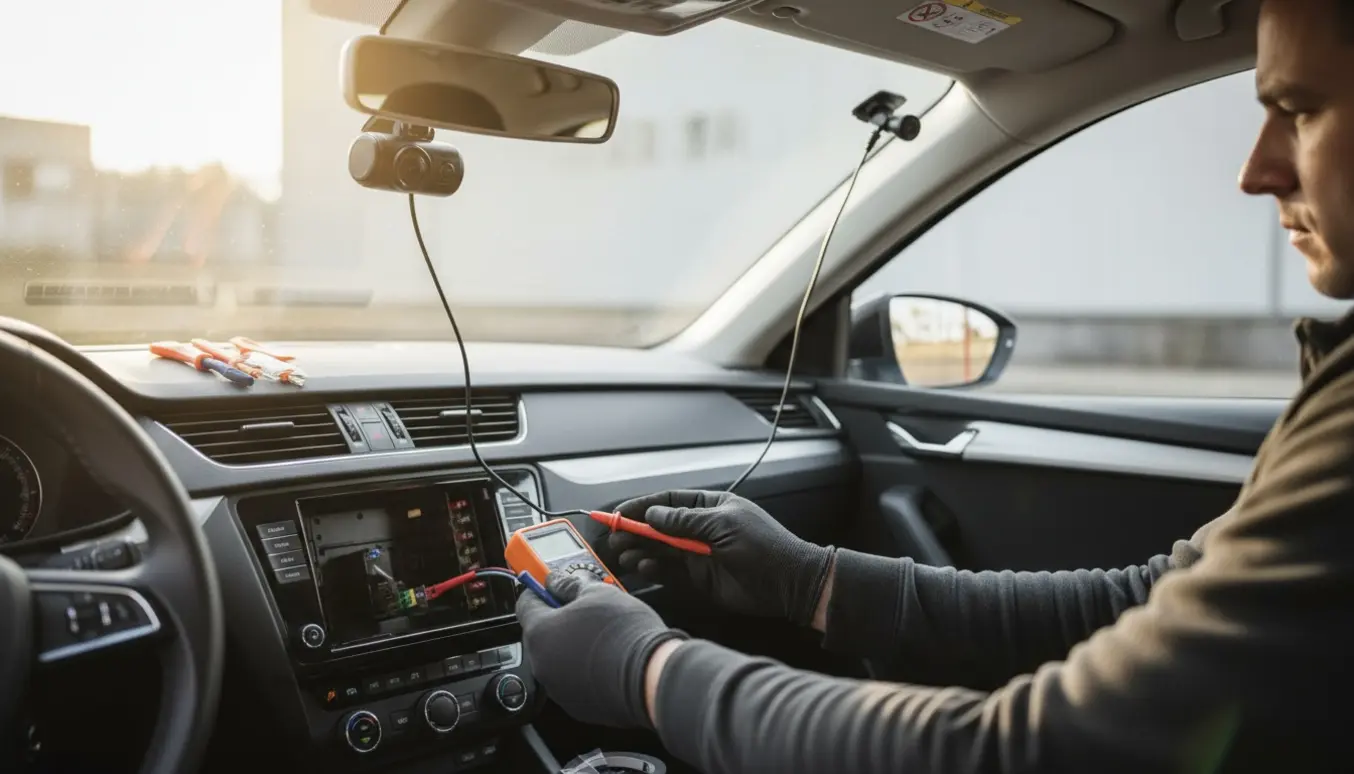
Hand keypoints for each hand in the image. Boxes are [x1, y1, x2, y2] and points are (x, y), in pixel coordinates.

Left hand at [515, 571, 685, 728]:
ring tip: (602, 637)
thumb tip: (556, 581)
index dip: (540, 591)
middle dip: (560, 620)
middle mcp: (542, 664)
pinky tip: (607, 660)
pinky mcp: (577, 706)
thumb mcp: (598, 593)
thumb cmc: (624, 633)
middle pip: (542, 633)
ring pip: (558, 659)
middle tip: (586, 611)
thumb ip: (570, 584)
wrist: (649, 677)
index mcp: (540, 632)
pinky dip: (584, 670)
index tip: (554, 587)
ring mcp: (558, 689)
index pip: (525, 604)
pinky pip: (574, 681)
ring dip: (572, 647)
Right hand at [608, 490, 833, 625]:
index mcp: (710, 507)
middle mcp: (701, 529)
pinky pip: (669, 572)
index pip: (668, 502)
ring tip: (623, 555)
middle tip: (613, 538)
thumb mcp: (724, 525)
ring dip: (640, 551)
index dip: (641, 506)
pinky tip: (644, 568)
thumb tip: (652, 514)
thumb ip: (685, 521)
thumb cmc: (764, 546)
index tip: (618, 513)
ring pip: (660, 551)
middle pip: (659, 527)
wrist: (790, 584)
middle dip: (635, 531)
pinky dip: (654, 570)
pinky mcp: (699, 579)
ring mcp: (699, 555)